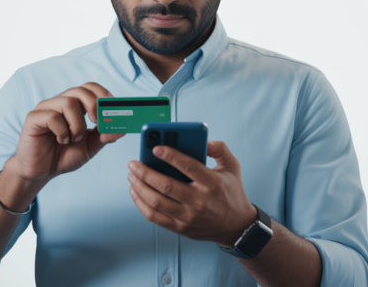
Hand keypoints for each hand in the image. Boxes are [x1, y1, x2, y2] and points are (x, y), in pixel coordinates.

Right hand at [9, 82, 124, 183]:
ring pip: (69, 102)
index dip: (104, 95)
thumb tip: (122, 129)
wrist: (41, 172)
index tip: (113, 109)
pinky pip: (52, 116)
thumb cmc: (63, 155)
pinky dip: (62, 131)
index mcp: (75, 106)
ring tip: (74, 138)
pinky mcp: (33, 118)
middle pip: (81, 90)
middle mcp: (60, 102)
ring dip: (77, 124)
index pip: (91, 88)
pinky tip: (60, 140)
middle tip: (97, 123)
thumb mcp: (90, 147)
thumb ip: (104, 137)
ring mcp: (46, 108)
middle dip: (94, 105)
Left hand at [126, 140, 256, 246]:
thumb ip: (219, 149)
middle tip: (133, 163)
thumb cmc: (231, 192)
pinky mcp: (180, 228)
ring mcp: (188, 216)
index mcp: (211, 183)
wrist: (236, 226)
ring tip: (132, 176)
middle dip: (145, 172)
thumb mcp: (232, 166)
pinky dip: (141, 204)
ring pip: (157, 201)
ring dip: (140, 187)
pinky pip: (155, 217)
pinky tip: (136, 192)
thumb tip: (202, 139)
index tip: (155, 148)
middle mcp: (199, 201)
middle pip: (166, 185)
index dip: (170, 156)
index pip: (188, 166)